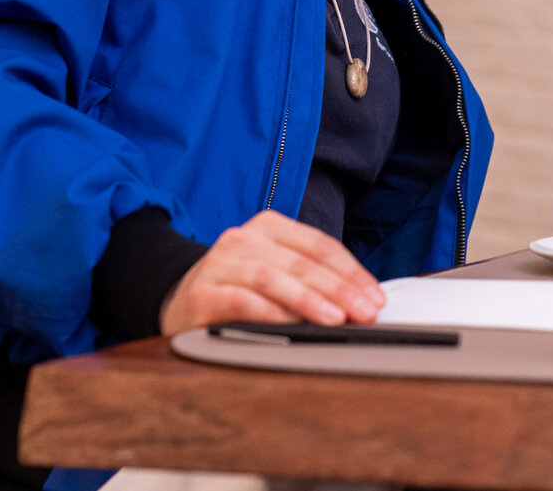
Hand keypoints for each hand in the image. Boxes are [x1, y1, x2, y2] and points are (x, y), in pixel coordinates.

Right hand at [159, 209, 384, 334]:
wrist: (177, 299)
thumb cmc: (237, 287)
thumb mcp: (276, 271)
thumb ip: (311, 278)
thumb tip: (361, 300)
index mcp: (270, 227)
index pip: (320, 246)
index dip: (352, 272)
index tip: (375, 297)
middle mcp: (244, 238)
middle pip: (302, 262)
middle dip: (340, 289)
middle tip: (365, 312)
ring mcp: (220, 263)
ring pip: (273, 277)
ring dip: (308, 299)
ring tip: (336, 319)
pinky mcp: (201, 293)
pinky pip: (240, 300)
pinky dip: (268, 312)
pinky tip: (289, 326)